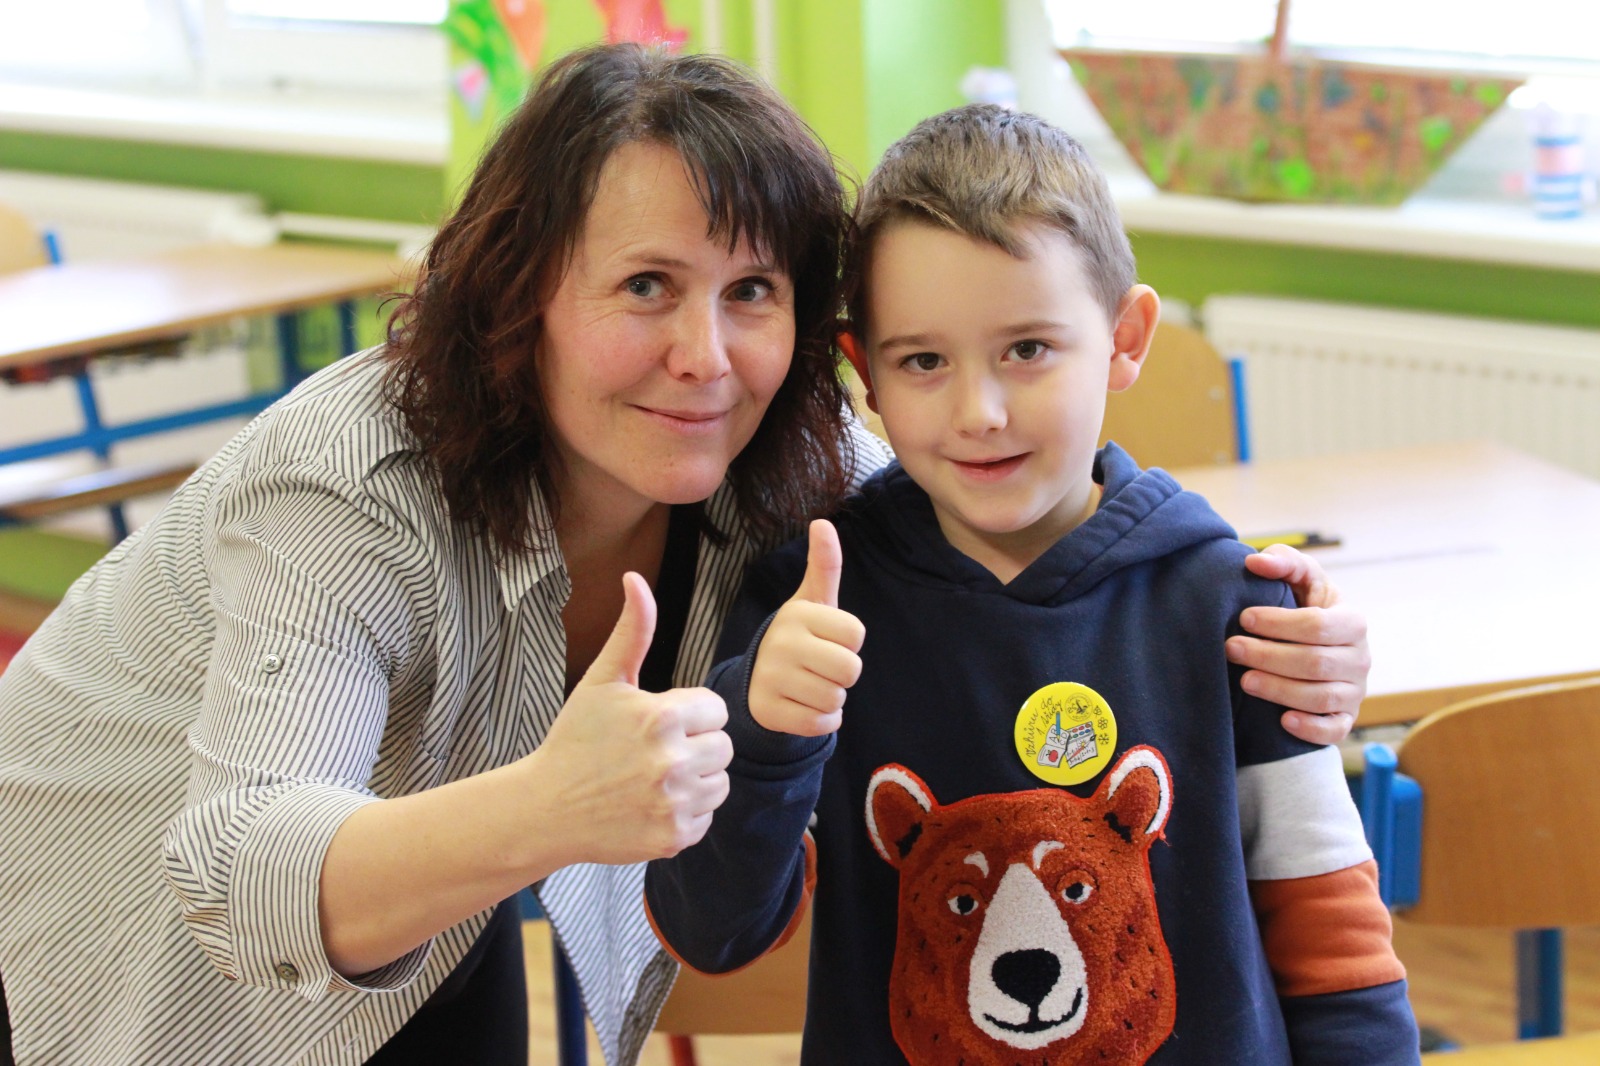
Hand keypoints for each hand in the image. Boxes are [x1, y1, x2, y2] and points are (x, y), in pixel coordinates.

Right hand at [532, 573, 732, 862]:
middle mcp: (673, 762)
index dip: (690, 714)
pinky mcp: (673, 838)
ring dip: (696, 779)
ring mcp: (674, 804)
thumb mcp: (602, 681)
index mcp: (662, 717)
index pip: (716, 709)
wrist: (545, 808)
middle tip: (655, 751)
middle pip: (724, 746)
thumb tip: (635, 578)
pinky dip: (685, 813)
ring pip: (720, 783)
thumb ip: (633, 631)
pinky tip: (651, 804)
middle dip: (696, 746)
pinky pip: (706, 818)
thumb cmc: (575, 739)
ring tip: (654, 777)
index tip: (659, 722)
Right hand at [748, 520, 865, 736]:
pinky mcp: (769, 711)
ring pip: (835, 698)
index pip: (856, 635)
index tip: (827, 641)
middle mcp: (781, 642)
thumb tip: (823, 522)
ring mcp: (771, 678)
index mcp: (797, 614)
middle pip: (850, 670)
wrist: (758, 680)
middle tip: (821, 667)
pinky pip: (820, 723)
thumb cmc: (799, 637)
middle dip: (843, 675)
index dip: (849, 643)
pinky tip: (804, 707)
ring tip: (810, 686)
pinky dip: (822, 721)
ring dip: (832, 698)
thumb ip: (825, 565)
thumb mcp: (813, 601)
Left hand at [1230, 544, 1370, 745]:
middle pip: (1315, 663)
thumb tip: (1255, 562)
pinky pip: (1333, 730)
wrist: (1316, 646)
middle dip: (1268, 656)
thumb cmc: (1305, 608)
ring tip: (1244, 680)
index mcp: (1352, 622)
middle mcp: (1360, 658)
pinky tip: (1283, 721)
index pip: (1318, 625)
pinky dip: (1310, 728)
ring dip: (1279, 690)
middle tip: (1231, 648)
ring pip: (1320, 697)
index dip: (1279, 622)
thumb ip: (1284, 562)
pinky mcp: (1345, 719)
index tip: (1244, 618)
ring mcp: (1355, 692)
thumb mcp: (1301, 580)